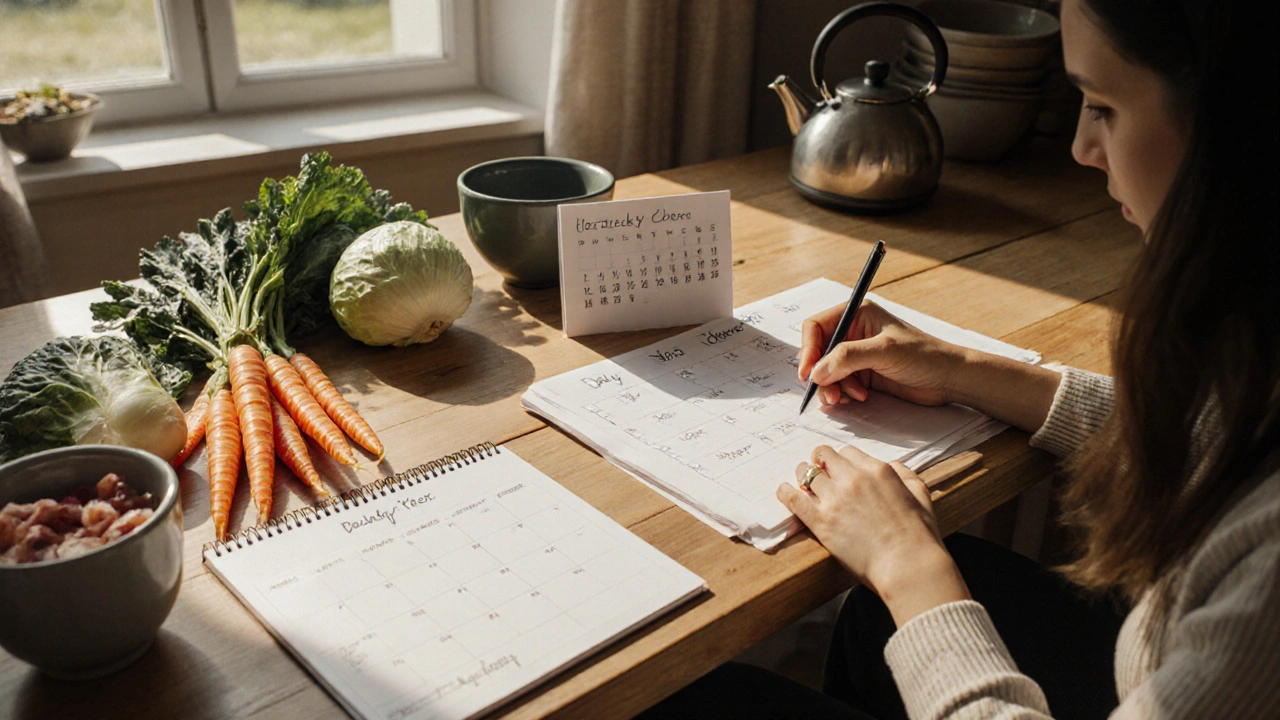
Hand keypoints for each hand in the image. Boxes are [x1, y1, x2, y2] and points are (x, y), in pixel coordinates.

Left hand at [777, 444, 969, 626]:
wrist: (908, 566)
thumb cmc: (919, 536)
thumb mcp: (921, 495)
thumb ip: (906, 475)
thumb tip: (894, 466)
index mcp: (877, 471)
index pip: (848, 452)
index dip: (841, 460)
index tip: (838, 468)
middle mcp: (853, 479)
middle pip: (824, 457)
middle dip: (819, 461)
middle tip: (816, 470)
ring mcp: (835, 499)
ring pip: (806, 474)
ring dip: (802, 475)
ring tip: (801, 481)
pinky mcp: (821, 522)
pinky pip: (794, 499)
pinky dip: (786, 492)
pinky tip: (784, 491)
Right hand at [797, 301, 963, 407]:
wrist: (948, 378)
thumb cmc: (924, 356)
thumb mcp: (884, 351)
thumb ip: (848, 358)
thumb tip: (816, 372)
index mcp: (857, 314)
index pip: (816, 327)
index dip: (808, 349)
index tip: (808, 373)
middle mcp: (853, 332)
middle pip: (818, 352)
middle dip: (820, 374)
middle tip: (828, 394)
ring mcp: (857, 354)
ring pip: (827, 371)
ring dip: (833, 387)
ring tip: (848, 398)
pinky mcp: (863, 374)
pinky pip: (839, 384)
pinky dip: (843, 393)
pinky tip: (859, 397)